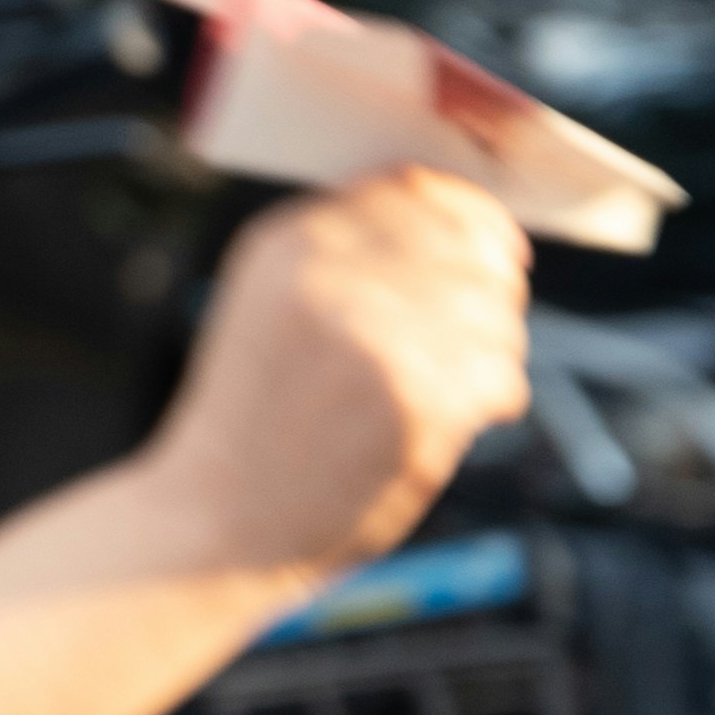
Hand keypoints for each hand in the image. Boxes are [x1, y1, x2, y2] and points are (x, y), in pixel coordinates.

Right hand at [148, 166, 528, 592]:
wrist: (214, 525)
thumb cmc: (255, 423)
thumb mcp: (271, 304)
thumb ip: (350, 254)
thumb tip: (470, 226)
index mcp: (289, 241)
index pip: (418, 190)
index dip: (474, 218)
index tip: (496, 250)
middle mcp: (328, 277)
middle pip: (470, 247)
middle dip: (493, 291)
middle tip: (477, 336)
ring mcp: (374, 339)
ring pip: (496, 314)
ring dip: (492, 352)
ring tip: (448, 389)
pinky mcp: (415, 406)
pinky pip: (500, 376)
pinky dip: (493, 399)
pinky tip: (453, 422)